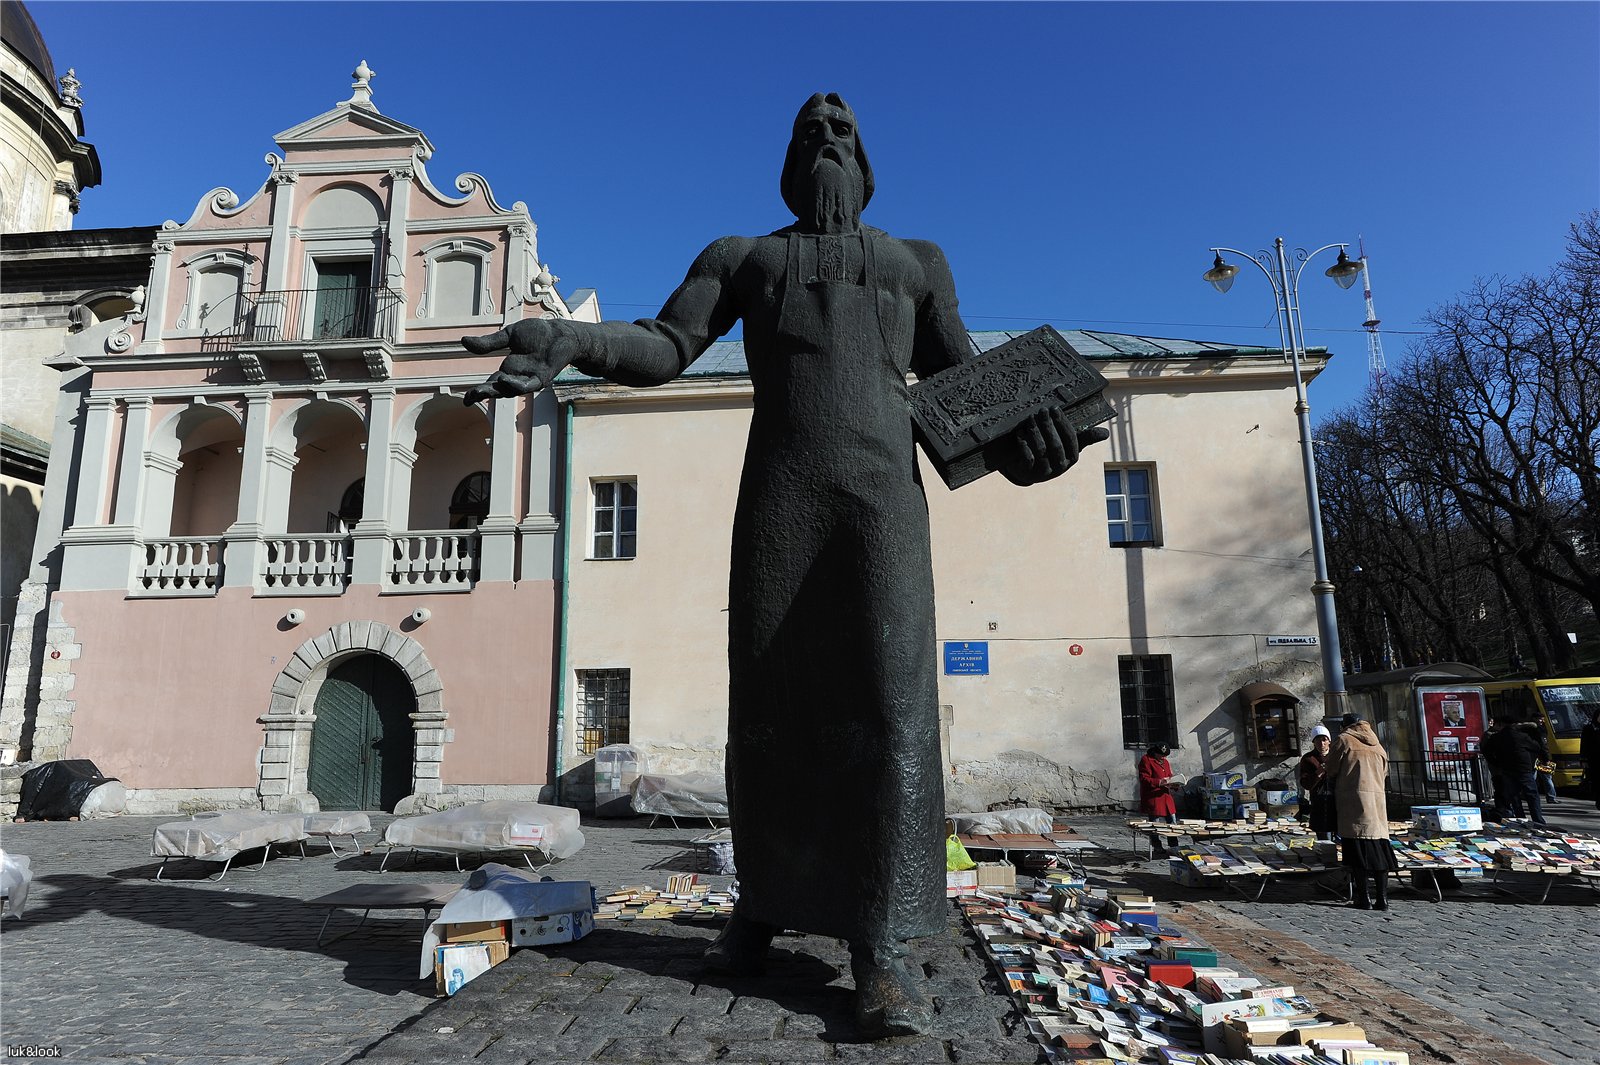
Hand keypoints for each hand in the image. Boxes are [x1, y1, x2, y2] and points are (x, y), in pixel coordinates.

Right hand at [460, 318, 593, 404]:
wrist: (560, 332)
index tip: (465, 400)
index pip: (490, 383)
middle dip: (485, 393)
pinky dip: (516, 384)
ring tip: (483, 389)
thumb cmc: (538, 334)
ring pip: (512, 390)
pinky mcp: (543, 377)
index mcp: (509, 369)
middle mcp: (518, 377)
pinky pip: (528, 385)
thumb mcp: (509, 336)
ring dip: (498, 391)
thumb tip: (463, 342)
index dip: (478, 392)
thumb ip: (489, 343)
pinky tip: (505, 380)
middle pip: (499, 390)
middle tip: (471, 396)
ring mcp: (530, 379)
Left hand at [1000, 399, 1109, 485]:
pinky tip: (1020, 433)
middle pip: (1056, 445)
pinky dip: (1024, 444)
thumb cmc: (1051, 451)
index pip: (1071, 440)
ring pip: (1041, 451)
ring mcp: (1044, 472)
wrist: (1028, 470)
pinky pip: (1028, 458)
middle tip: (1041, 410)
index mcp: (1072, 458)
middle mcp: (1060, 467)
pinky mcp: (1028, 474)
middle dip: (1049, 426)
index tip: (1055, 408)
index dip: (1063, 423)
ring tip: (1030, 418)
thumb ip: (1085, 437)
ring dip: (1036, 432)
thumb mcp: (1067, 444)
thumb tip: (1106, 434)